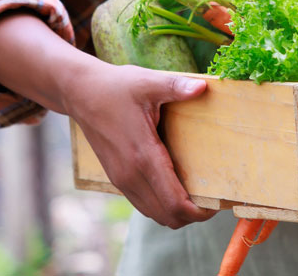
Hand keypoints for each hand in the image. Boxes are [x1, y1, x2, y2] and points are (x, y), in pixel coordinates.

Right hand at [65, 63, 217, 228]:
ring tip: (198, 196)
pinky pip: (143, 203)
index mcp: (143, 156)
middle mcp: (131, 174)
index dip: (198, 211)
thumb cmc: (115, 87)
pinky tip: (176, 188)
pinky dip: (162, 205)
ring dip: (177, 212)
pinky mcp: (116, 177)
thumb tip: (202, 88)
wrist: (80, 93)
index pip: (174, 202)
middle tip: (213, 200)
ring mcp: (121, 179)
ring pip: (154, 214)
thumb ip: (176, 86)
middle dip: (192, 215)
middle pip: (167, 216)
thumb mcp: (147, 82)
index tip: (217, 203)